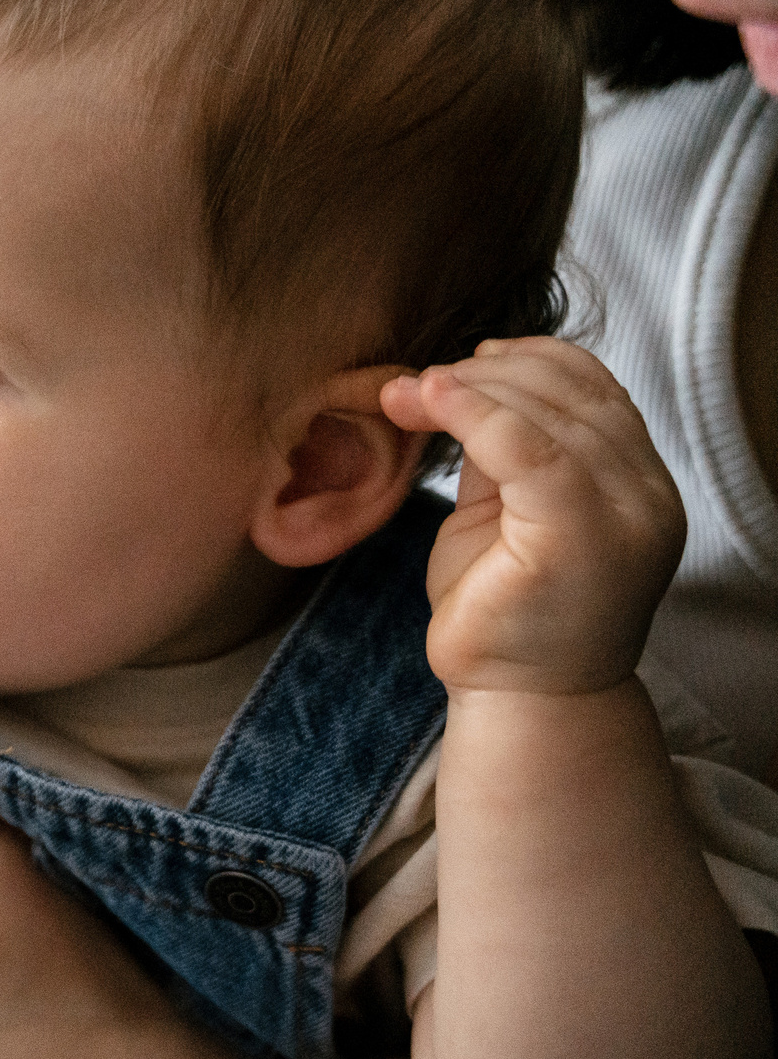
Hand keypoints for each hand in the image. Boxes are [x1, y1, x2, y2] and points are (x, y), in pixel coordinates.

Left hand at [379, 338, 684, 693]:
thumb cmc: (506, 613)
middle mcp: (647, 496)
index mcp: (638, 485)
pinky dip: (473, 414)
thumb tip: (470, 388)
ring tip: (412, 391)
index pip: (596, 392)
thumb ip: (506, 456)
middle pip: (573, 396)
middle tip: (419, 381)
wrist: (521, 699)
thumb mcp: (506, 514)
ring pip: (550, 414)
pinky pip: (529, 449)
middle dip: (488, 374)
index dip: (530, 362)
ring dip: (471, 389)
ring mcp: (625, 516)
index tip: (467, 360)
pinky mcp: (581, 537)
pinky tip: (427, 402)